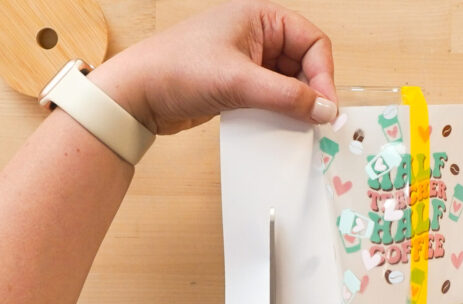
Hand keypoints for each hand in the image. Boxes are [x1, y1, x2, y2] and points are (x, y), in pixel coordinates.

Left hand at [89, 0, 336, 134]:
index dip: (323, 75)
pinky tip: (276, 127)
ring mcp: (247, 62)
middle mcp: (257, 36)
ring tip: (296, 125)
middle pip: (304, 64)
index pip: (312, 43)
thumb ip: (287, 96)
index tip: (325, 107)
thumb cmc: (175, 70)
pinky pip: (270, 98)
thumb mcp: (239, 81)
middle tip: (315, 120)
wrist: (136, 96)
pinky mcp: (238, 85)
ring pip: (288, 84)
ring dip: (294, 105)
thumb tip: (325, 109)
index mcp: (260, 18)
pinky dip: (277, 112)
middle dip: (312, 92)